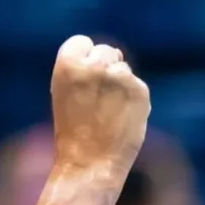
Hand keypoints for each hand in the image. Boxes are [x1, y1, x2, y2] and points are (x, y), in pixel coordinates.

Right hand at [50, 35, 149, 183]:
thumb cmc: (72, 129)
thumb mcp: (64, 92)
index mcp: (68, 63)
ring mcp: (120, 77)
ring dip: (119, 83)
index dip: (83, 59)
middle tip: (97, 96)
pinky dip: (132, 98)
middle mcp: (95, 65)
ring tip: (107, 110)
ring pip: (122, 68)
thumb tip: (108, 56)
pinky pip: (136, 85)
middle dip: (104, 67)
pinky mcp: (140, 90)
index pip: (81, 42)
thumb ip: (81, 69)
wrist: (89, 162)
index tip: (82, 79)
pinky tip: (121, 116)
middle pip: (105, 50)